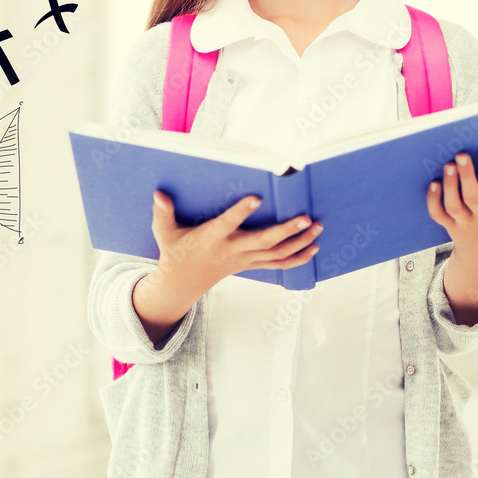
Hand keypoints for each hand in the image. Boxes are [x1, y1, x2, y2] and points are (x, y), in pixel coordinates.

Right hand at [151, 191, 321, 292]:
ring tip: (318, 228)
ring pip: (276, 254)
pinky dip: (297, 258)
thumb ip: (163, 213)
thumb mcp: (164, 233)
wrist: (182, 284)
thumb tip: (159, 194)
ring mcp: (243, 260)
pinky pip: (278, 264)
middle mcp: (231, 250)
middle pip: (263, 242)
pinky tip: (314, 249)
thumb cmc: (174, 253)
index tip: (255, 198)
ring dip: (299, 243)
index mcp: (211, 238)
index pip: (227, 224)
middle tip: (306, 218)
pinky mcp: (250, 265)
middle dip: (286, 231)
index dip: (240, 212)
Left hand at [427, 151, 477, 324]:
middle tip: (461, 154)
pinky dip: (433, 200)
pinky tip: (433, 183)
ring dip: (450, 185)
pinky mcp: (450, 226)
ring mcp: (465, 224)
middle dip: (467, 175)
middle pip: (473, 198)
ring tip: (449, 165)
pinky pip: (439, 215)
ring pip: (454, 206)